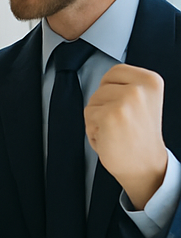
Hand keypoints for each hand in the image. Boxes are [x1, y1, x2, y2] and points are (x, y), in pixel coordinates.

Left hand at [84, 63, 167, 209]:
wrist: (146, 166)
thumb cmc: (139, 137)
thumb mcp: (142, 101)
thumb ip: (126, 86)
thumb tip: (105, 80)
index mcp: (151, 80)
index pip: (114, 71)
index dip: (110, 90)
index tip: (123, 106)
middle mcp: (140, 87)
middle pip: (100, 88)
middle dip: (103, 107)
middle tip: (122, 124)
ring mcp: (125, 100)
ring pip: (91, 103)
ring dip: (97, 119)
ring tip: (117, 131)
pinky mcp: (110, 115)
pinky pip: (88, 117)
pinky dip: (93, 131)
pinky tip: (110, 138)